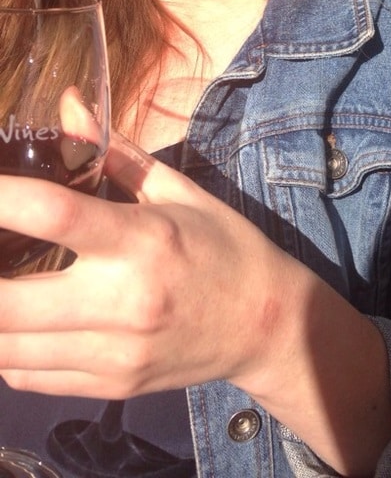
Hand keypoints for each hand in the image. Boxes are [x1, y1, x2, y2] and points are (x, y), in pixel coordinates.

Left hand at [0, 131, 295, 399]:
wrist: (265, 323)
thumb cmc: (221, 245)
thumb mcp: (177, 190)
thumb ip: (113, 152)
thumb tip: (67, 103)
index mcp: (143, 239)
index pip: (54, 213)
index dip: (1, 197)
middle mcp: (124, 301)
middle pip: (7, 303)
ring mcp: (114, 353)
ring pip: (5, 349)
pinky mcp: (110, 387)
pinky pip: (27, 377)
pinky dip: (4, 351)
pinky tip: (15, 323)